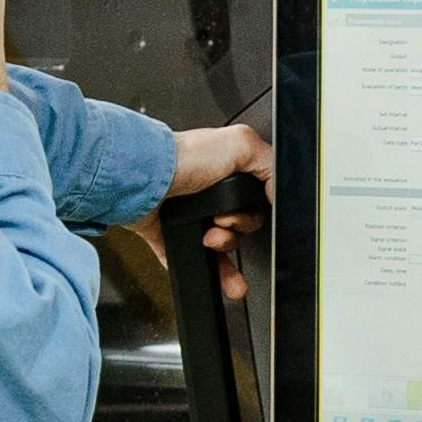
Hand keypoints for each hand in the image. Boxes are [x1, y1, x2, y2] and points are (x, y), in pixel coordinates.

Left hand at [162, 120, 273, 302]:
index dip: (254, 212)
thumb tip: (278, 192)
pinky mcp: (168, 232)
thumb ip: (269, 164)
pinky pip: (187, 258)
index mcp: (228, 171)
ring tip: (212, 246)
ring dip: (225, 262)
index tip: (250, 213)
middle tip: (222, 223)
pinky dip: (199, 269)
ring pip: (217, 249)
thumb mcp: (241, 144)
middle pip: (238, 228)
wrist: (142, 177)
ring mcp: (189, 214)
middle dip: (235, 233)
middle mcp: (208, 192)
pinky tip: (212, 278)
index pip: (255, 201)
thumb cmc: (183, 156)